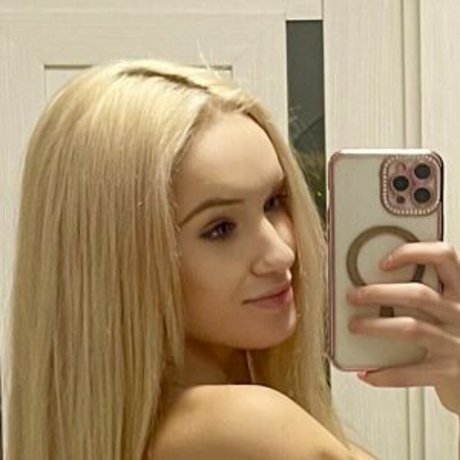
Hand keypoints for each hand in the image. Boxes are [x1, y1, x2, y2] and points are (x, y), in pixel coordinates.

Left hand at [347, 242, 459, 415]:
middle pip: (419, 295)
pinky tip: (367, 372)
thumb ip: (421, 293)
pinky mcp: (448, 372)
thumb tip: (367, 284)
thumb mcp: (445, 308)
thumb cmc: (451, 337)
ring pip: (412, 328)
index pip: (445, 257)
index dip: (413, 253)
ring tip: (354, 326)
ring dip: (376, 326)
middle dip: (380, 293)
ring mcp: (456, 343)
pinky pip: (411, 372)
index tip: (383, 262)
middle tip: (353, 296)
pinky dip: (385, 373)